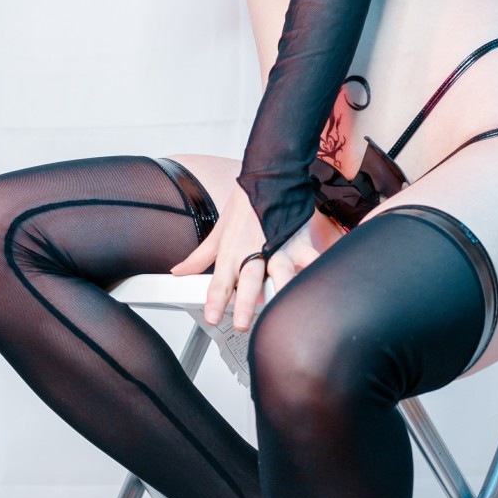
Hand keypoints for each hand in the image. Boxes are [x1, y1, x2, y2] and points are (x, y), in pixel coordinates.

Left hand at [169, 178, 342, 329]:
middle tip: (242, 323)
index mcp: (232, 251)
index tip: (212, 317)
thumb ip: (199, 257)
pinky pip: (310, 259)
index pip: (221, 281)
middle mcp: (254, 252)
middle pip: (249, 280)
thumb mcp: (218, 231)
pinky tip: (318, 284)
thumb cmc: (244, 204)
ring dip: (280, 292)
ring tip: (282, 309)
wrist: (268, 175)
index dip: (215, 300)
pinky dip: (315, 271)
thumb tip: (179, 271)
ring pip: (280, 273)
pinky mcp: (299, 242)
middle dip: (245, 302)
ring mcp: (279, 247)